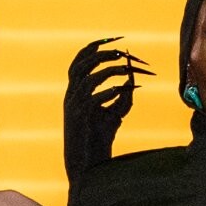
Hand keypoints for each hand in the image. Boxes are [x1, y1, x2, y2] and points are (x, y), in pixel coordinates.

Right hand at [65, 35, 144, 174]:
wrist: (87, 165)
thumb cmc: (100, 138)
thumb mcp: (115, 112)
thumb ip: (124, 95)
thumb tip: (134, 78)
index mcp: (76, 90)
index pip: (80, 60)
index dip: (95, 46)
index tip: (116, 39)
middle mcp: (71, 95)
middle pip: (82, 64)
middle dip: (102, 54)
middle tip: (123, 52)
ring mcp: (73, 106)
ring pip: (87, 79)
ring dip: (108, 71)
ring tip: (126, 70)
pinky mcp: (78, 118)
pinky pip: (91, 99)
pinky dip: (106, 91)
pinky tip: (122, 90)